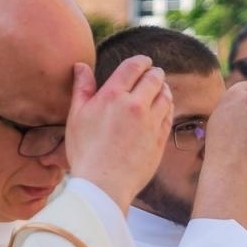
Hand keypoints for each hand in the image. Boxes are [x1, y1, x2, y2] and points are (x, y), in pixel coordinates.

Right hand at [65, 57, 173, 211]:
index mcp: (113, 96)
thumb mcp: (76, 116)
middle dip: (154, 73)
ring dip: (164, 89)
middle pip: (155, 78)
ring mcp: (151, 122)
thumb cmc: (84, 151)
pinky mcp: (161, 138)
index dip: (141, 61)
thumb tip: (81, 66)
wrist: (103, 184)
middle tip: (152, 74)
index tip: (143, 62)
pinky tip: (161, 109)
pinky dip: (168, 107)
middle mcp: (136, 105)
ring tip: (159, 90)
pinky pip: (170, 115)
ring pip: (166, 95)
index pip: (134, 66)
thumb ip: (82, 88)